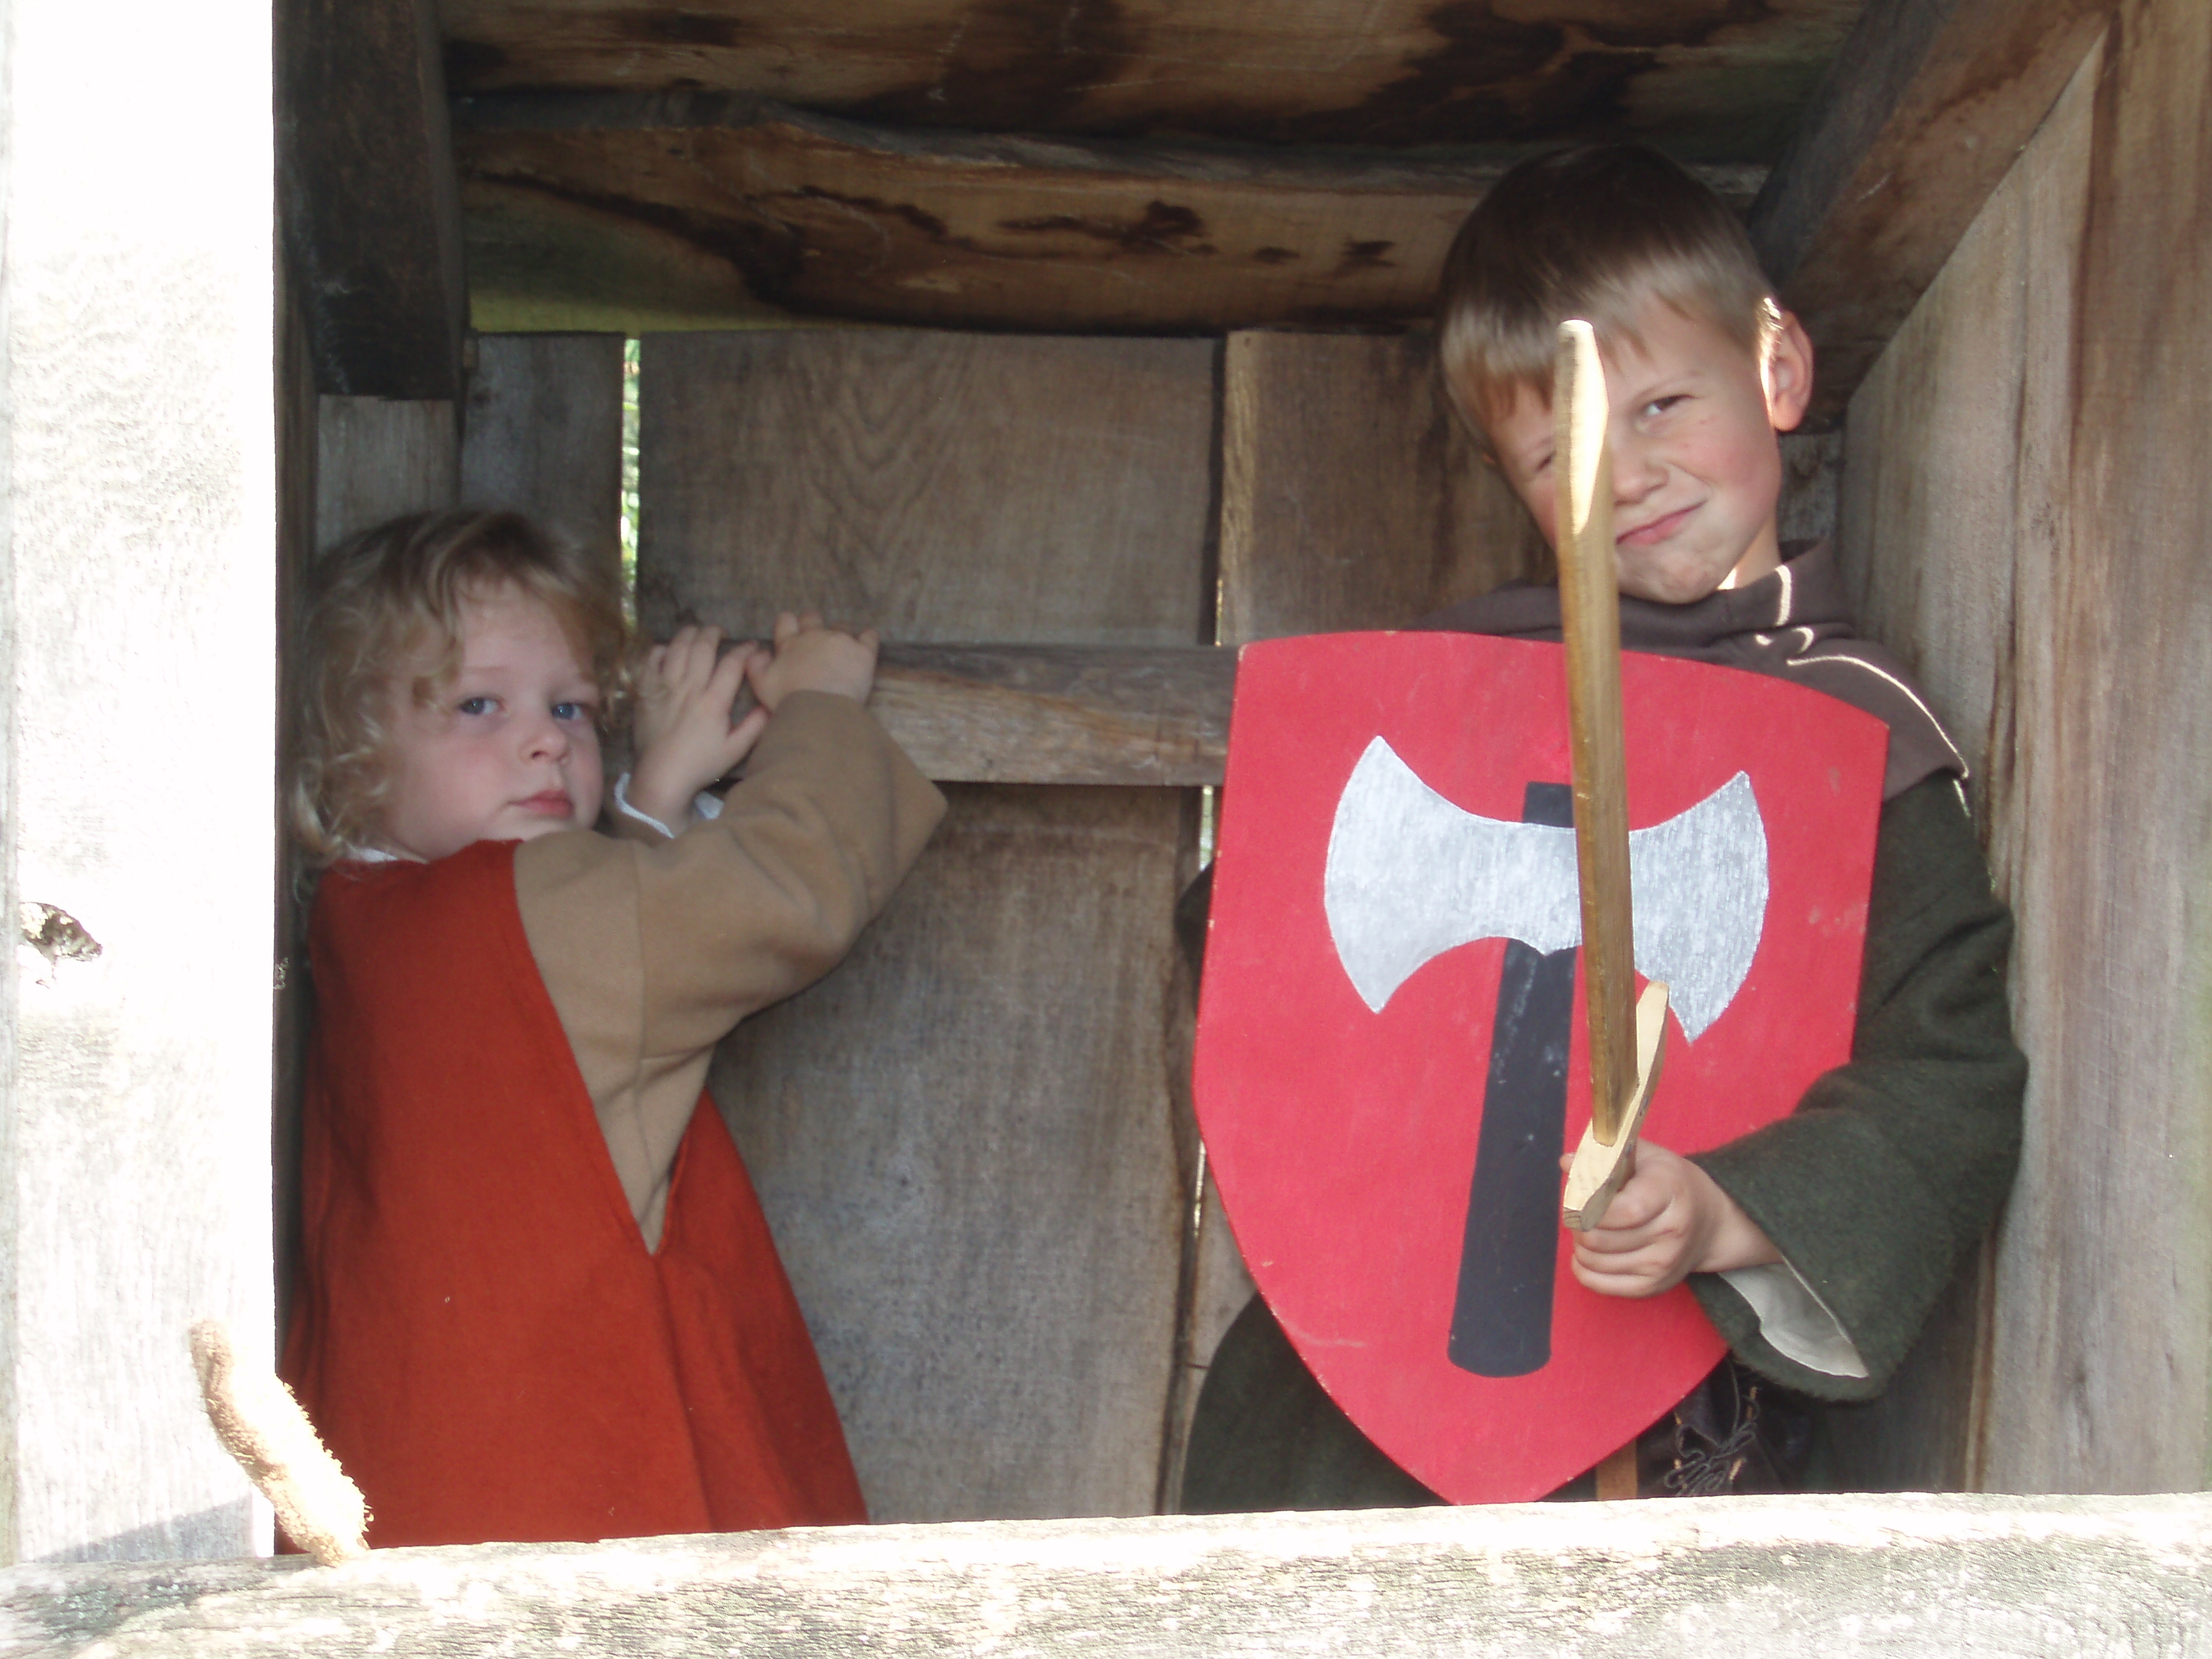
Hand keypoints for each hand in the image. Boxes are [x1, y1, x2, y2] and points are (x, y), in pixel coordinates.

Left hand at [629, 625, 770, 828]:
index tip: (752, 647)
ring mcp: (665, 687)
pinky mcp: (647, 691)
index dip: (745, 649)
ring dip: (689, 634)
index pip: (733, 663)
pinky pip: (652, 659)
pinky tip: (670, 650)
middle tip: (721, 633)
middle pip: (703, 645)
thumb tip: (770, 703)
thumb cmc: (700, 764)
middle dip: (714, 632)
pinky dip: (662, 649)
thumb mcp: (736, 750)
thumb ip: (756, 725)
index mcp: (714, 702)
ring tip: (697, 633)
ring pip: (677, 646)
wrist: (661, 776)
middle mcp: (690, 688)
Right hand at [746, 610, 878, 709]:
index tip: (792, 634)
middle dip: (813, 623)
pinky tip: (866, 643)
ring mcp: (841, 640)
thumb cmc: (788, 699)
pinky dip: (868, 637)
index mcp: (790, 643)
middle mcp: (815, 635)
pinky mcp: (863, 651)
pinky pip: (869, 636)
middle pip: (812, 617)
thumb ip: (755, 664)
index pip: (786, 620)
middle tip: (816, 641)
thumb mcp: (760, 684)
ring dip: (840, 633)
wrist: (821, 710)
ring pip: (841, 626)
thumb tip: (759, 651)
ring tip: (842, 649)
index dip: (788, 624)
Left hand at [1563, 1140, 1778, 1297]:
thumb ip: (1604, 1154)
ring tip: (1591, 1228)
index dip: (1589, 1205)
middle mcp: (1670, 1232)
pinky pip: (1598, 1283)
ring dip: (1580, 1243)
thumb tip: (1566, 1162)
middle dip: (1577, 1222)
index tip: (1580, 1196)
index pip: (1621, 1210)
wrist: (1711, 1223)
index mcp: (1669, 1192)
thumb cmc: (1670, 1183)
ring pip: (1592, 1260)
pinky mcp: (1653, 1287)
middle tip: (1581, 1211)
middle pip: (1597, 1237)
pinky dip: (1583, 1266)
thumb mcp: (1646, 1156)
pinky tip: (1590, 1251)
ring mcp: (1663, 1264)